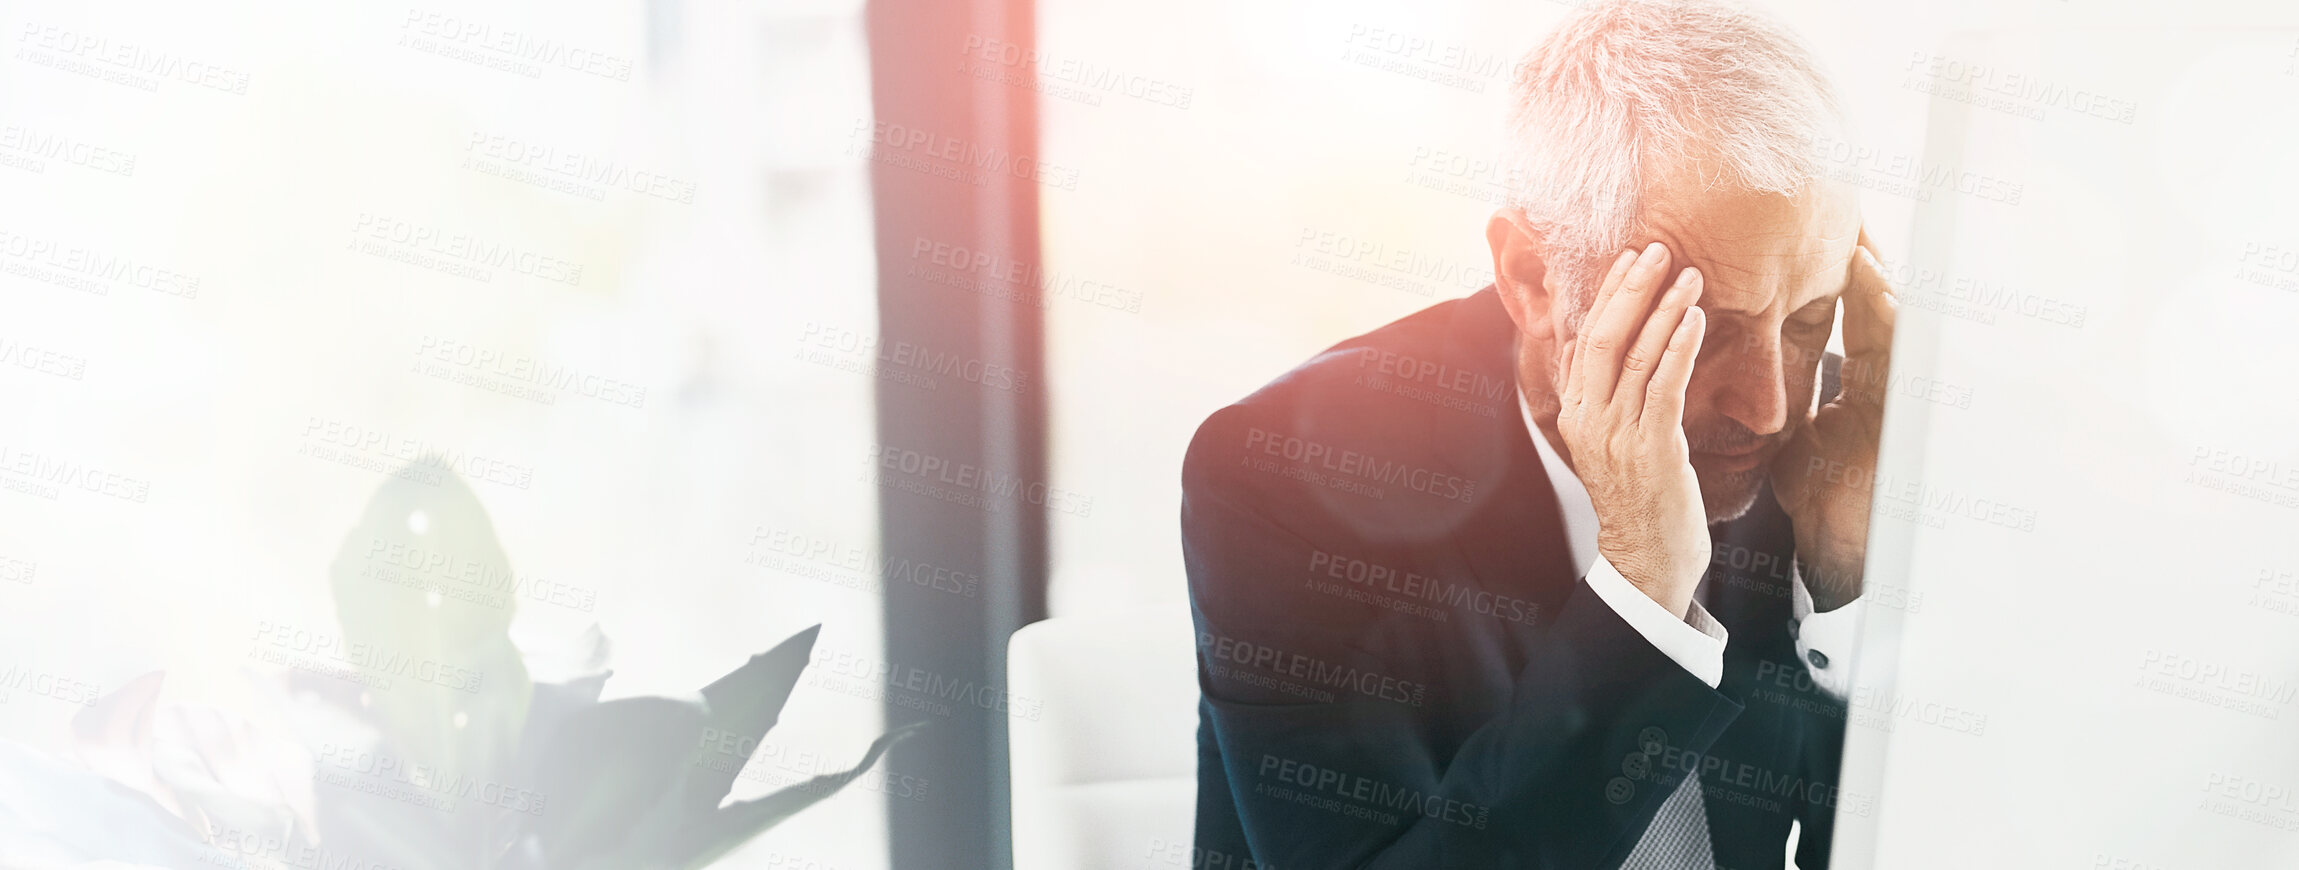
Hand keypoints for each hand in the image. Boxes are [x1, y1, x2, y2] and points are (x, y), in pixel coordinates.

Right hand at [1558, 242, 1709, 618]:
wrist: (1647, 559)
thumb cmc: (1638, 499)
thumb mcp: (1610, 442)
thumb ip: (1605, 397)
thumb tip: (1600, 351)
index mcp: (1575, 412)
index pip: (1585, 338)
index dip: (1607, 294)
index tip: (1631, 259)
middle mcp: (1588, 419)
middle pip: (1604, 336)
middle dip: (1632, 288)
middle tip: (1657, 249)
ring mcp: (1617, 434)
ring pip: (1637, 356)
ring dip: (1665, 309)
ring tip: (1690, 274)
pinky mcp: (1651, 448)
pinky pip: (1664, 386)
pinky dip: (1680, 346)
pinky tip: (1695, 319)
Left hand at [1770, 229, 1897, 610]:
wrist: (1842, 542)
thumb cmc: (1825, 494)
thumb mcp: (1798, 437)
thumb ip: (1783, 402)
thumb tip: (1749, 381)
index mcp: (1858, 382)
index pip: (1850, 319)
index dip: (1839, 284)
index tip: (1820, 246)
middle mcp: (1881, 382)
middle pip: (1877, 312)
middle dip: (1867, 273)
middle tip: (1849, 226)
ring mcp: (1897, 394)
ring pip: (1897, 326)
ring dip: (1883, 287)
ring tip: (1866, 248)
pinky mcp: (1908, 408)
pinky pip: (1903, 354)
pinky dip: (1894, 319)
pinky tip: (1881, 290)